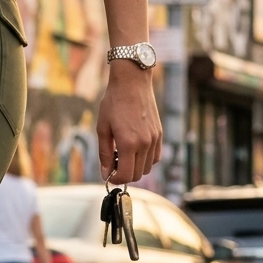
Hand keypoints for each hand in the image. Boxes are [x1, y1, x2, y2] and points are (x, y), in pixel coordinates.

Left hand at [97, 62, 161, 183]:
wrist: (132, 83)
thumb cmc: (113, 103)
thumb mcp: (102, 128)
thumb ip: (105, 154)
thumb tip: (105, 174)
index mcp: (128, 143)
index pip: (125, 175)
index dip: (115, 179)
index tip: (109, 175)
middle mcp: (144, 144)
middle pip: (137, 175)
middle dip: (124, 175)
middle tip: (113, 164)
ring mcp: (154, 139)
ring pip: (147, 168)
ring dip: (134, 167)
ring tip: (122, 155)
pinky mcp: (159, 134)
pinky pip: (155, 157)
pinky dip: (145, 160)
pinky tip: (134, 150)